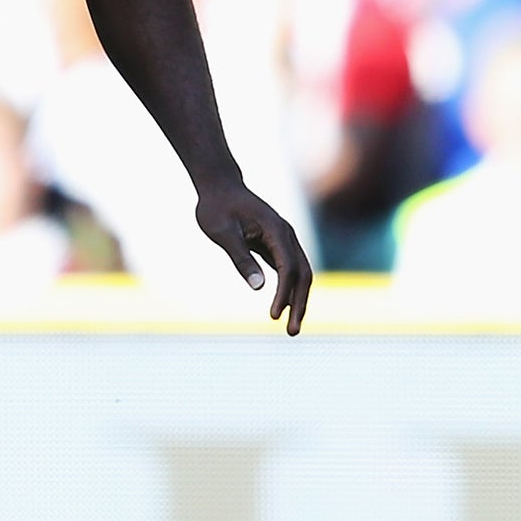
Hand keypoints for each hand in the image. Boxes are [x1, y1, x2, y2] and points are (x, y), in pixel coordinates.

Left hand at [194, 178, 312, 335]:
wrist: (220, 187)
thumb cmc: (217, 207)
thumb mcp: (223, 233)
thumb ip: (240, 258)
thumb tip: (258, 287)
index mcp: (276, 230)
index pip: (287, 268)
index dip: (283, 293)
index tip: (272, 316)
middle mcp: (287, 235)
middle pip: (303, 274)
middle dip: (299, 304)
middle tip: (292, 332)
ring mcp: (285, 239)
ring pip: (300, 274)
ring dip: (298, 300)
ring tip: (291, 327)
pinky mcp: (277, 245)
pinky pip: (290, 271)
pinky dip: (290, 290)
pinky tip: (284, 308)